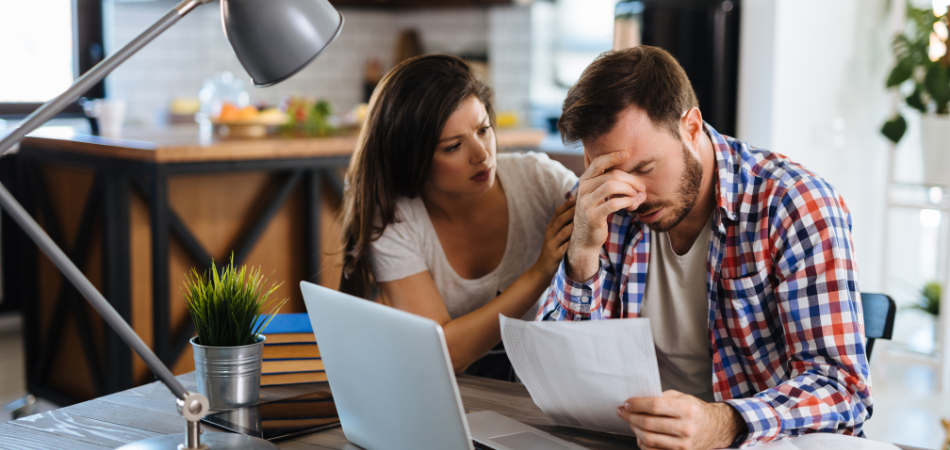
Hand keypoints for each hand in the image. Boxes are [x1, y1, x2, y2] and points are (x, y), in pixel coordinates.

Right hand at [533, 197, 575, 276]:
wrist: (542, 268)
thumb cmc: (554, 250)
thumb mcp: (556, 235)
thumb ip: (563, 225)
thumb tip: (576, 212)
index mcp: (551, 228)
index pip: (558, 212)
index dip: (567, 204)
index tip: (577, 196)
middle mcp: (550, 234)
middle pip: (560, 220)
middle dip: (571, 211)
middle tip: (583, 204)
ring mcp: (551, 245)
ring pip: (561, 233)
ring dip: (572, 226)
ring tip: (583, 219)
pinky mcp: (554, 255)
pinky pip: (563, 248)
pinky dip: (570, 243)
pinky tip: (579, 240)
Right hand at [566, 151, 645, 280]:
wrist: (585, 239)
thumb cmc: (596, 214)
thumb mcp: (598, 195)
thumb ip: (609, 183)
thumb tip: (635, 179)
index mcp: (585, 181)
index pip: (598, 162)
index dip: (613, 156)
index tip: (627, 153)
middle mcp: (583, 189)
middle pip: (611, 175)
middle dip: (630, 179)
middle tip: (641, 187)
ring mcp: (586, 203)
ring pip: (612, 186)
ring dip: (629, 190)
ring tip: (637, 196)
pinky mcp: (593, 216)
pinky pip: (613, 203)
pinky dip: (627, 201)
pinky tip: (632, 204)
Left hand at [617, 391, 744, 449]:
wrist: (715, 428)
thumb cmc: (696, 411)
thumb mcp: (682, 397)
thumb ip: (661, 397)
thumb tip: (637, 401)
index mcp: (687, 409)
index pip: (654, 406)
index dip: (636, 405)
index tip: (627, 403)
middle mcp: (686, 428)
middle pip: (649, 423)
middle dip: (631, 417)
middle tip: (624, 412)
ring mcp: (684, 444)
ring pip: (649, 438)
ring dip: (634, 429)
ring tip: (631, 422)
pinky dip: (642, 443)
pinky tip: (640, 435)